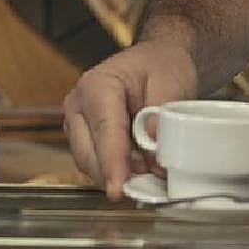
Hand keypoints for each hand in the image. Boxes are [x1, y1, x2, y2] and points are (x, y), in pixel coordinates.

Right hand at [62, 40, 197, 199]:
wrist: (157, 60)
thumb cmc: (160, 66)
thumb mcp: (171, 83)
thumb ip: (160, 118)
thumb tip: (154, 151)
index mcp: (97, 86)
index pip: (104, 132)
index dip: (112, 163)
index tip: (118, 188)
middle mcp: (79, 106)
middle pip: (89, 155)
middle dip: (118, 173)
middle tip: (151, 176)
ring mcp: (77, 124)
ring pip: (90, 164)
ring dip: (119, 172)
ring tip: (150, 161)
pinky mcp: (84, 138)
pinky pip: (97, 164)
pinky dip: (118, 169)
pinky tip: (139, 162)